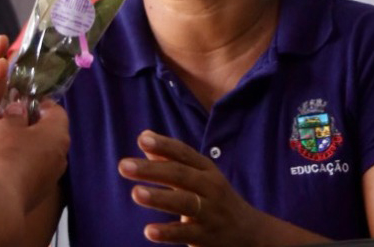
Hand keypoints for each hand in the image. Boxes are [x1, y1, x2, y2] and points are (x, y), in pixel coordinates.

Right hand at [0, 99, 69, 214]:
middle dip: (17, 123)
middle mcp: (57, 159)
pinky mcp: (30, 195)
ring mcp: (45, 180)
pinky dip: (4, 161)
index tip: (20, 99)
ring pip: (27, 152)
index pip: (56, 111)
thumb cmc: (4, 155)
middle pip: (40, 133)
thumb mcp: (6, 124)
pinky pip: (19, 170)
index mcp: (58, 136)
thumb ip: (15, 114)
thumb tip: (19, 111)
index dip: (38, 102)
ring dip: (7, 142)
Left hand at [118, 130, 261, 245]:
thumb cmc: (214, 197)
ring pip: (185, 202)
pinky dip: (168, 232)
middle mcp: (210, 187)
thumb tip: (144, 136)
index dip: (164, 145)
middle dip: (152, 170)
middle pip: (180, 175)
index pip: (183, 153)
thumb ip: (170, 157)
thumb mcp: (198, 175)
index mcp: (206, 169)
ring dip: (159, 198)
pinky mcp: (207, 237)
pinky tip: (149, 231)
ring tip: (135, 193)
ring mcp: (210, 212)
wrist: (250, 233)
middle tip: (123, 165)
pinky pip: (186, 233)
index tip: (142, 139)